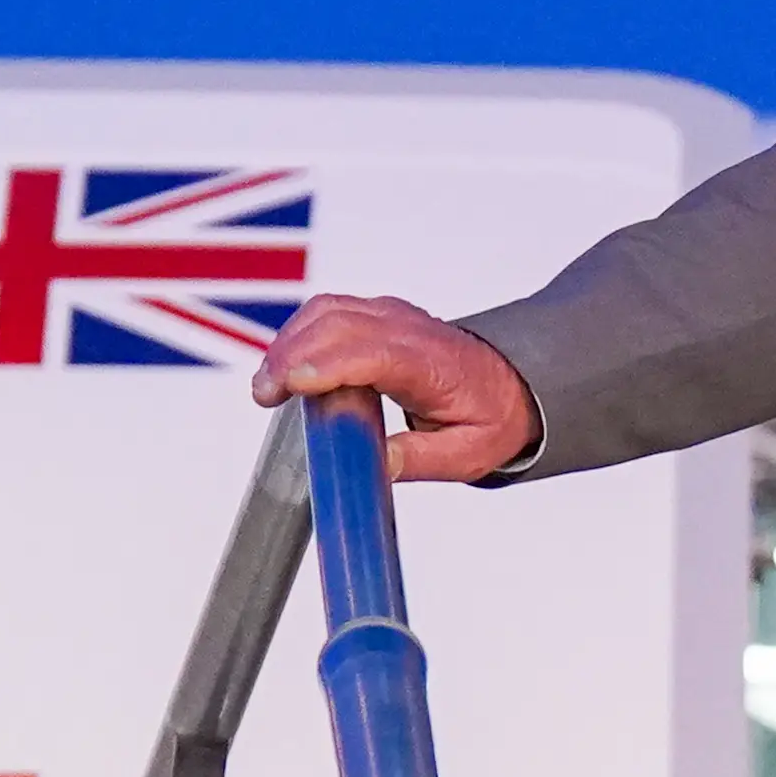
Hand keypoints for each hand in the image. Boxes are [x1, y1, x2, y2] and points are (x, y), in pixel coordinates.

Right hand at [254, 295, 539, 483]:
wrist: (510, 384)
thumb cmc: (488, 419)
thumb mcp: (467, 454)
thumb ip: (420, 459)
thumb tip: (380, 464)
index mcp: (434, 364)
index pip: (376, 353)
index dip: (330, 364)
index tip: (293, 384)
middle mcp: (410, 329)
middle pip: (339, 324)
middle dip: (293, 355)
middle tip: (265, 396)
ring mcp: (391, 314)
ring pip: (327, 311)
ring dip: (289, 342)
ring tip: (268, 387)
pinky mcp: (375, 313)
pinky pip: (328, 311)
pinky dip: (299, 334)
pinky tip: (285, 368)